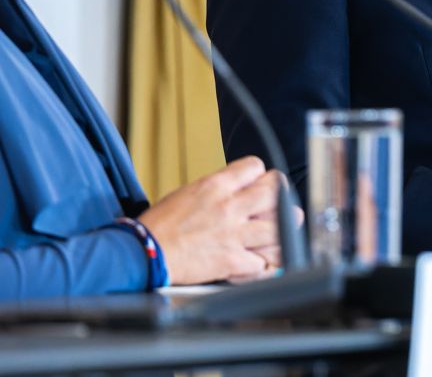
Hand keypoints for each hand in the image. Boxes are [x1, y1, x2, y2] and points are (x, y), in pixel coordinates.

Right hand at [138, 156, 281, 283]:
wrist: (148, 251)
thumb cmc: (162, 224)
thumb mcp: (188, 192)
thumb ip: (216, 190)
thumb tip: (236, 189)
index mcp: (215, 186)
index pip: (255, 167)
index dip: (260, 174)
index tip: (260, 182)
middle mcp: (229, 207)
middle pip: (275, 194)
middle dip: (282, 196)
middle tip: (283, 203)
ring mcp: (234, 235)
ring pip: (279, 229)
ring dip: (283, 232)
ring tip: (280, 233)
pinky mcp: (234, 262)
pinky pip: (266, 263)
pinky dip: (268, 264)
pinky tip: (264, 260)